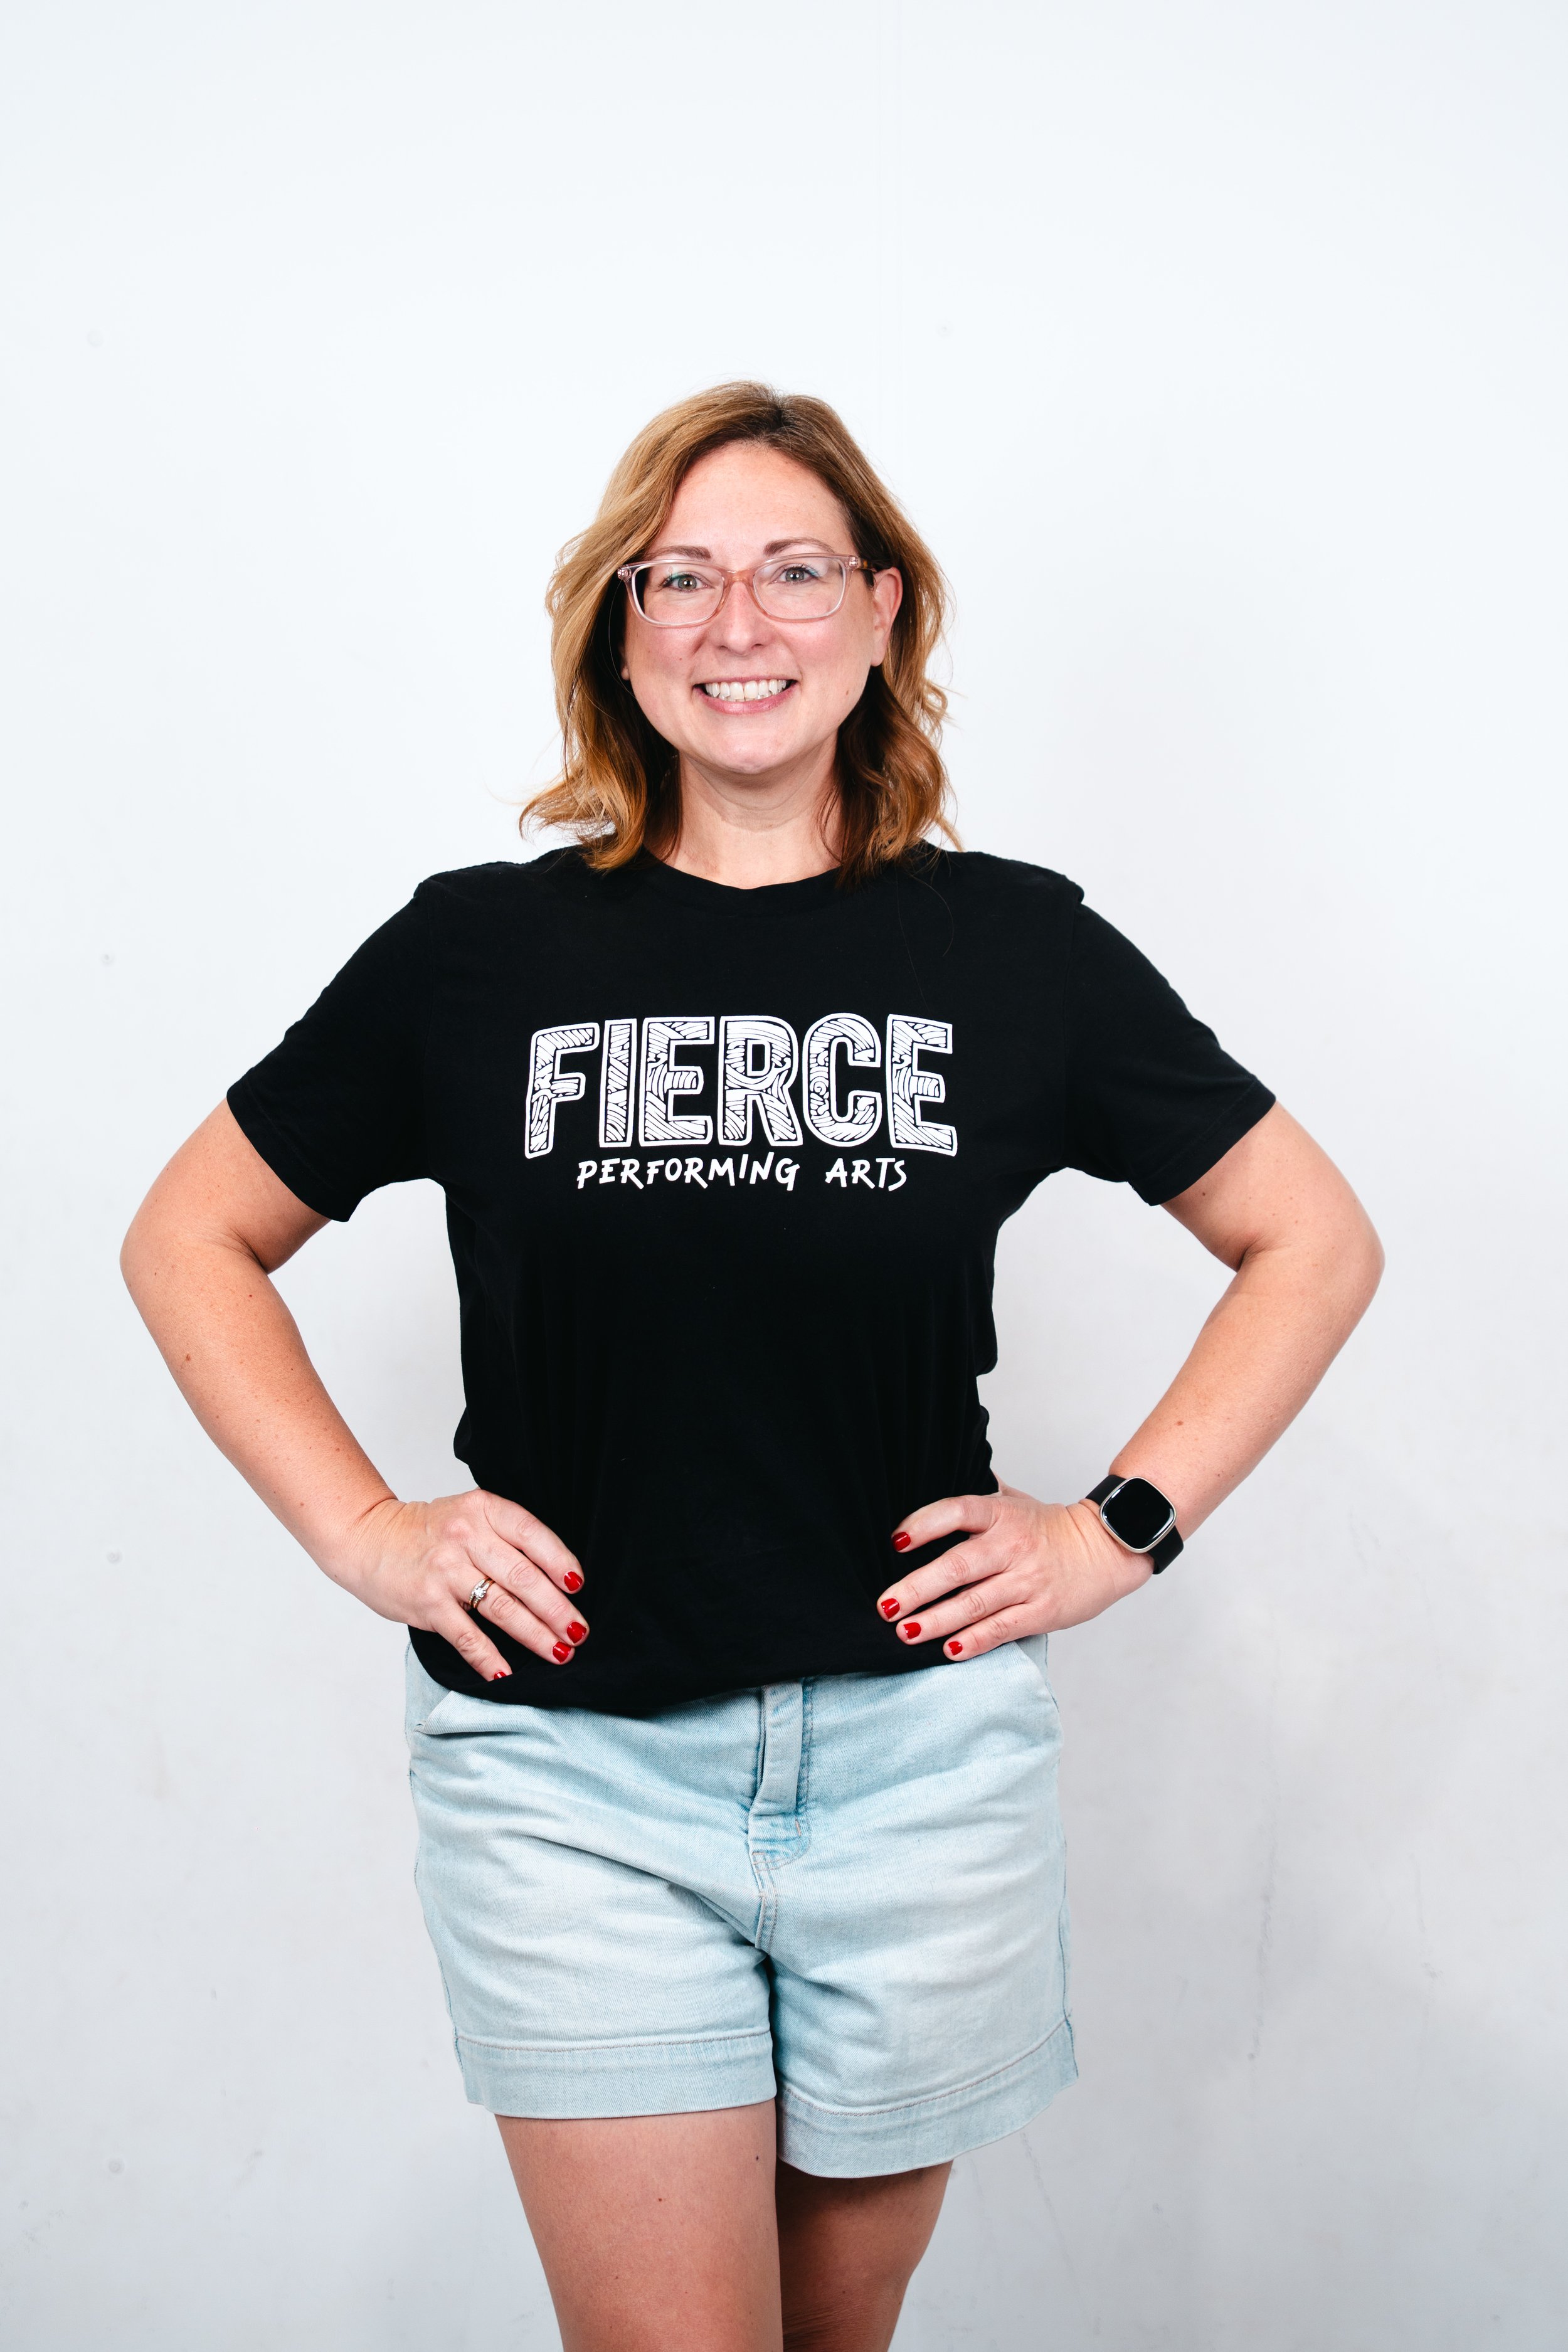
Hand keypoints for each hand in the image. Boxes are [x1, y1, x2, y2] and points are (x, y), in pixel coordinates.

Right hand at [336, 1490, 587, 1682]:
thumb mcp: (469, 1515)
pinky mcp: (427, 1602)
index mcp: (483, 1509)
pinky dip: (489, 1658)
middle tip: (579, 1632)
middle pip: (524, 1577)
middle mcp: (466, 1536)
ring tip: (559, 1652)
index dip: (560, 1562)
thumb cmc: (427, 1531)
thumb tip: (555, 1577)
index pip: (532, 1535)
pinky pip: (466, 1636)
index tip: (578, 1586)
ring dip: (536, 1635)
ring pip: (502, 1608)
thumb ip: (505, 1536)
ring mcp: (445, 1571)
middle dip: (557, 1610)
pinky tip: (506, 1673)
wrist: (368, 1538)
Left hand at [876, 1482, 1150, 1660]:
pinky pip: (1002, 1628)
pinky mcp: (1042, 1611)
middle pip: (958, 1566)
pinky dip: (975, 1641)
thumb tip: (938, 1470)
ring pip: (975, 1603)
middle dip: (918, 1588)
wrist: (1108, 1549)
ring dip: (937, 1620)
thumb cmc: (1051, 1527)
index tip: (896, 1541)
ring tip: (905, 1631)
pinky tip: (949, 1650)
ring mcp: (1027, 1580)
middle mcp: (1012, 1546)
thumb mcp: (1016, 1500)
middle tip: (885, 1605)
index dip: (925, 1524)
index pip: (958, 1511)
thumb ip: (978, 1492)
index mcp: (1002, 1514)